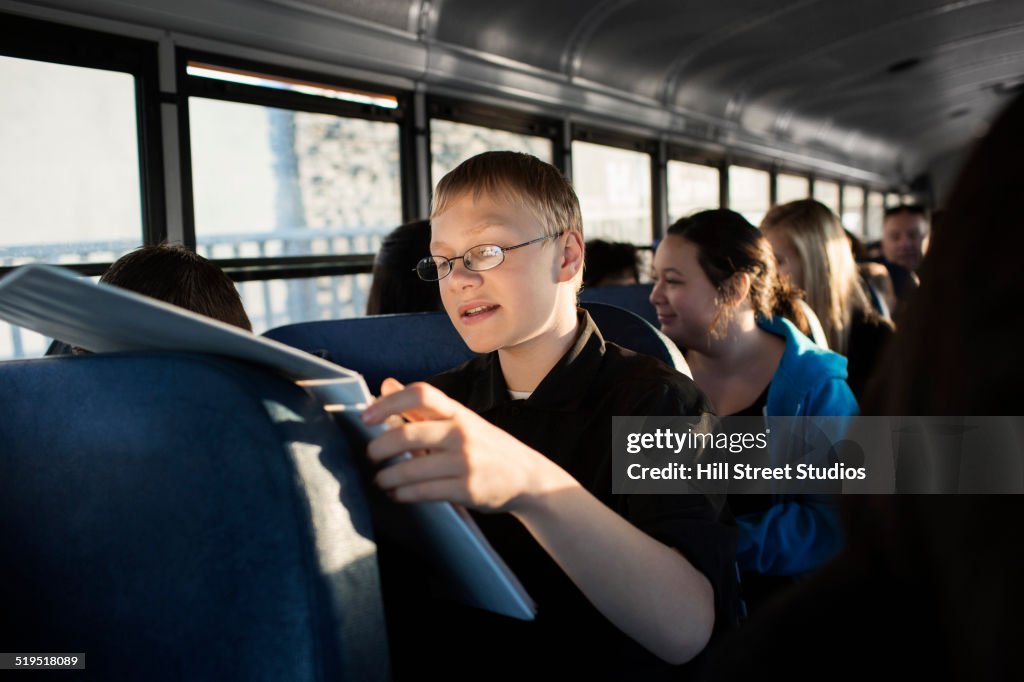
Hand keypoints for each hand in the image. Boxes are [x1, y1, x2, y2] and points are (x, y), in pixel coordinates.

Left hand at [362, 378, 566, 511]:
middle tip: (370, 455)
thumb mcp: (460, 421)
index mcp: (458, 412)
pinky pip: (424, 492)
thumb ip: (421, 407)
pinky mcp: (467, 490)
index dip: (389, 402)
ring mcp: (465, 462)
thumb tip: (385, 385)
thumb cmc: (486, 447)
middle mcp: (462, 433)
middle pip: (408, 434)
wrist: (528, 477)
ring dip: (387, 476)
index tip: (366, 416)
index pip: (421, 394)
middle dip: (379, 447)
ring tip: (380, 480)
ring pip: (411, 469)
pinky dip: (403, 494)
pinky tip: (397, 494)